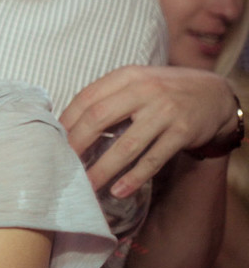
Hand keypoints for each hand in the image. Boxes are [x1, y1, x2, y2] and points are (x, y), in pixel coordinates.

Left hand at [60, 65, 235, 197]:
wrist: (214, 94)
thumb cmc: (163, 91)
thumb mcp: (136, 83)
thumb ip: (108, 97)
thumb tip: (69, 123)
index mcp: (127, 77)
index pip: (87, 98)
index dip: (67, 120)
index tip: (52, 140)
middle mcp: (144, 91)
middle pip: (99, 119)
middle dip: (77, 143)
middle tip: (63, 163)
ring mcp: (164, 113)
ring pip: (126, 145)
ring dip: (103, 169)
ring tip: (86, 185)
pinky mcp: (182, 133)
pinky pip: (153, 160)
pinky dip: (134, 177)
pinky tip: (118, 190)